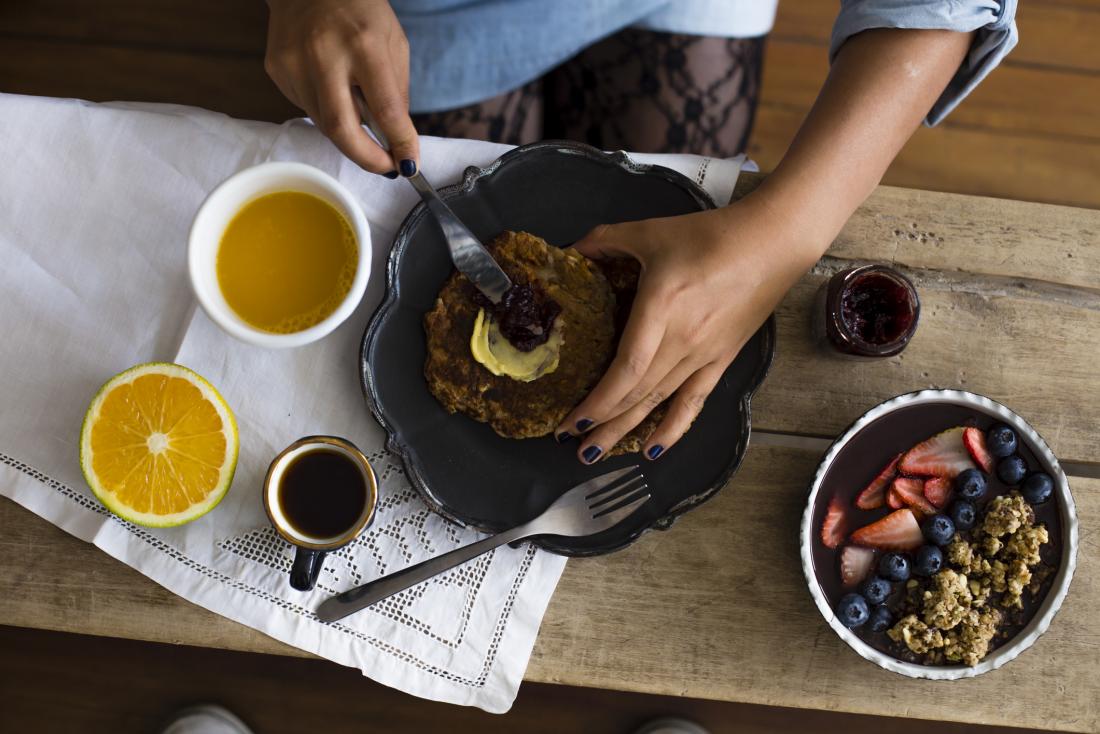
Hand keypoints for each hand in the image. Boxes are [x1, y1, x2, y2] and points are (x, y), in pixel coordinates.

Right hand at [265, 0, 417, 174]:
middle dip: (368, 159)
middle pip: (343, 131)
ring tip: (359, 111)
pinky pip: (307, 108)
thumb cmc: (359, 10)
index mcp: (363, 44)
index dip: (400, 144)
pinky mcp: (277, 70)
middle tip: (385, 168)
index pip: (385, 110)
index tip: (409, 164)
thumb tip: (397, 141)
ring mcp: (294, 63)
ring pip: (324, 124)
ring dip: (348, 132)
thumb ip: (396, 93)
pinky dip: (327, 109)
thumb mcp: (393, 43)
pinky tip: (331, 85)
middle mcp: (324, 55)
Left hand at [556, 195, 819, 462]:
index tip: (572, 419)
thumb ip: (606, 240)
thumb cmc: (712, 236)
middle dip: (601, 423)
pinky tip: (652, 450)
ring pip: (659, 403)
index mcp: (661, 308)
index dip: (599, 400)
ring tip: (596, 453)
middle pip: (637, 394)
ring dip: (626, 431)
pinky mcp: (721, 360)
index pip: (627, 369)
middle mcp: (682, 341)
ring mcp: (704, 355)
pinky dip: (672, 429)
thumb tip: (572, 250)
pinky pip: (693, 402)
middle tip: (567, 441)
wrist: (772, 243)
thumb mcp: (650, 231)